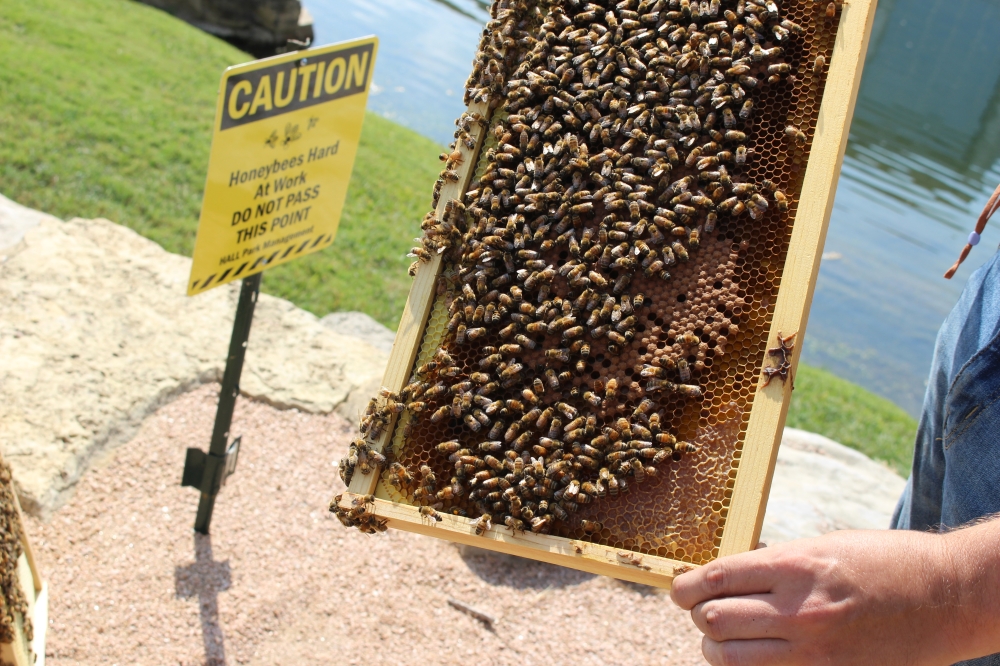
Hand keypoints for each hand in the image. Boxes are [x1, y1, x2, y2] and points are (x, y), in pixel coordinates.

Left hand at [670, 528, 998, 665]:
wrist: (946, 597)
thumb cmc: (883, 561)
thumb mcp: (822, 546)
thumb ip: (771, 564)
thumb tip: (722, 579)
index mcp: (796, 566)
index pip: (716, 579)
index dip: (687, 587)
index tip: (680, 590)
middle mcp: (800, 611)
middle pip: (714, 621)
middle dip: (701, 617)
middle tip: (706, 612)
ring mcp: (814, 653)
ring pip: (729, 658)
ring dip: (718, 647)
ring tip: (726, 637)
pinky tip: (757, 655)